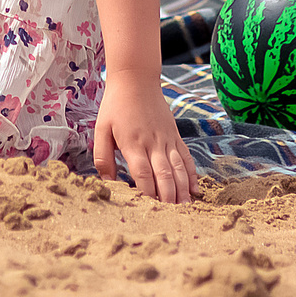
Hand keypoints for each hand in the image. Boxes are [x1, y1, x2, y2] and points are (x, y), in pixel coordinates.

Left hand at [92, 72, 195, 203]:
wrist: (136, 79)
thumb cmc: (116, 105)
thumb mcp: (101, 129)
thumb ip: (103, 157)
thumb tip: (107, 182)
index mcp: (133, 144)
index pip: (143, 175)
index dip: (147, 193)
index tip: (148, 210)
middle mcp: (153, 143)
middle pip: (164, 175)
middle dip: (168, 198)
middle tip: (171, 217)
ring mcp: (167, 139)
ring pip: (179, 169)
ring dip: (182, 190)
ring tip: (185, 209)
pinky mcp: (175, 135)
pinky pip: (186, 158)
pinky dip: (191, 175)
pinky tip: (194, 190)